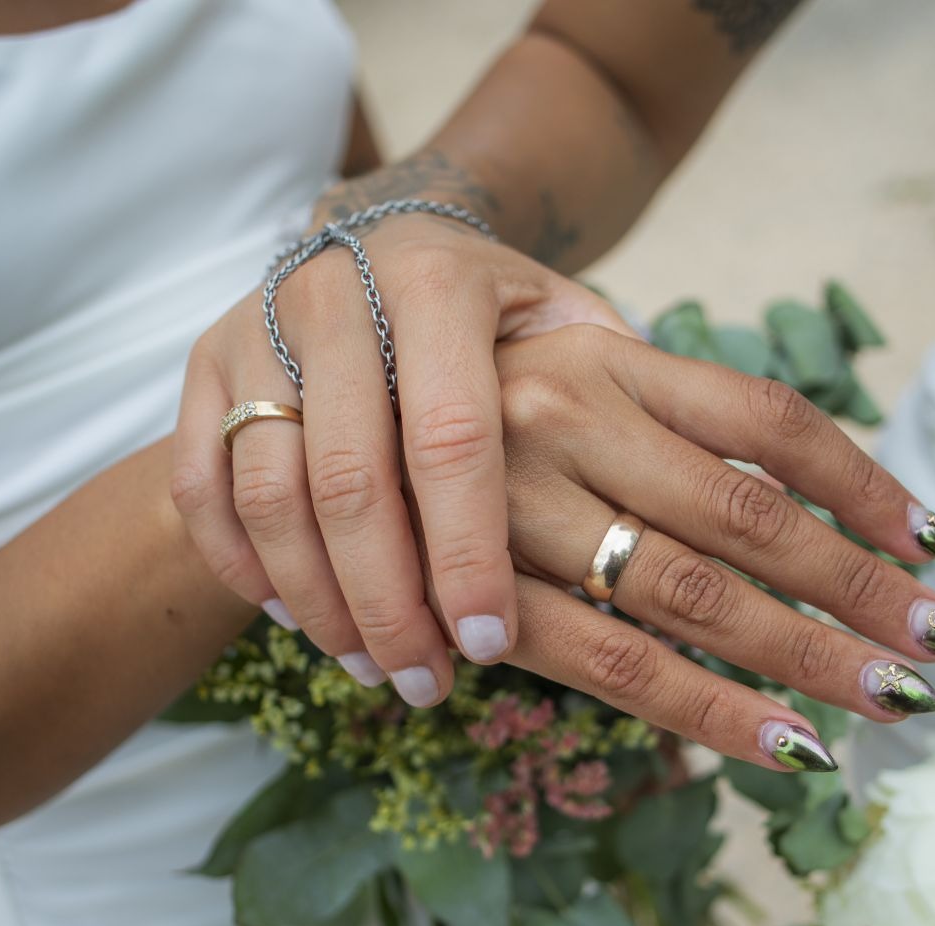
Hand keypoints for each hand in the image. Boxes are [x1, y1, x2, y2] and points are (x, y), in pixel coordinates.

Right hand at [172, 209, 629, 705]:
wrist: (379, 234)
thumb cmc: (496, 308)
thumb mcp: (570, 319)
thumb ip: (625, 396)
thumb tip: (732, 506)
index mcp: (439, 281)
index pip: (451, 435)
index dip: (467, 549)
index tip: (491, 643)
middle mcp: (336, 296)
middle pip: (349, 479)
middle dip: (387, 601)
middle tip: (428, 682)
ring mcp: (256, 329)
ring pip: (267, 493)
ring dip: (317, 600)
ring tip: (372, 666)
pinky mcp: (203, 368)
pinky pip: (203, 487)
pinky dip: (241, 566)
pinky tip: (296, 621)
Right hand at [452, 325, 934, 772]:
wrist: (279, 390)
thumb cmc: (446, 388)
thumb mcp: (552, 357)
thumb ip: (657, 410)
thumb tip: (795, 488)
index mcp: (605, 355)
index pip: (768, 419)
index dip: (866, 483)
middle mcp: (565, 415)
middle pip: (747, 515)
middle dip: (854, 594)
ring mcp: (514, 506)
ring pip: (688, 597)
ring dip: (800, 662)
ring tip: (886, 709)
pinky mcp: (468, 593)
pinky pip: (604, 663)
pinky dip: (700, 709)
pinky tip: (776, 745)